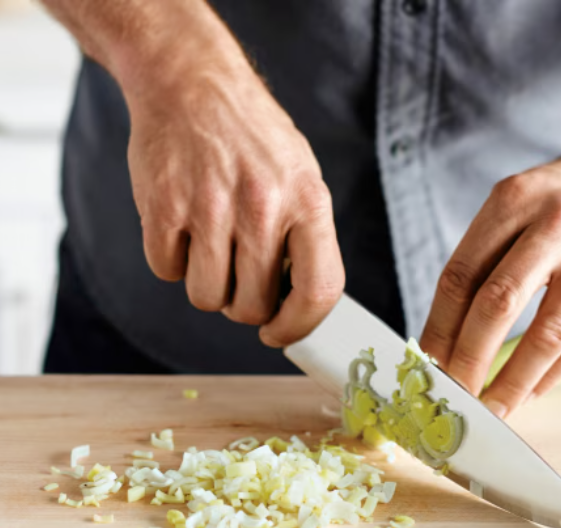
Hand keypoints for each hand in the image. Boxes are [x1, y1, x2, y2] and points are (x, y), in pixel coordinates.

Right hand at [125, 43, 343, 346]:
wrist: (191, 80)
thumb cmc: (253, 139)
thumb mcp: (302, 177)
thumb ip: (307, 239)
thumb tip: (302, 304)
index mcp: (308, 202)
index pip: (318, 292)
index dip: (299, 326)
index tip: (280, 334)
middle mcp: (262, 207)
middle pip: (253, 307)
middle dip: (245, 306)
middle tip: (240, 277)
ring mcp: (210, 207)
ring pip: (207, 298)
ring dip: (208, 287)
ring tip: (212, 247)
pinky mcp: (163, 206)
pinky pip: (167, 272)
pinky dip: (172, 262)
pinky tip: (184, 228)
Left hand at [420, 136, 560, 415]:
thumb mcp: (520, 205)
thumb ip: (487, 261)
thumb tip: (450, 338)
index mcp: (514, 200)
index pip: (461, 275)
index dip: (438, 328)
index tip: (427, 365)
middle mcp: (557, 222)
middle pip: (497, 304)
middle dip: (469, 361)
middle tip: (455, 396)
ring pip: (547, 335)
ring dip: (514, 382)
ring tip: (494, 408)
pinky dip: (553, 375)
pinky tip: (532, 390)